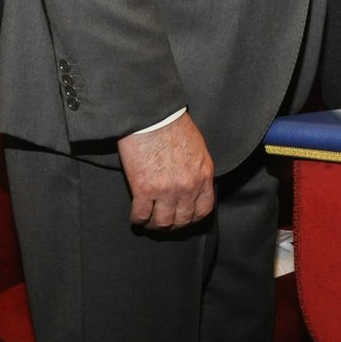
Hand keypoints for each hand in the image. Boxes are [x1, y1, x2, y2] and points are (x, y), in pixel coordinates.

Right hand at [117, 112, 214, 229]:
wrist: (152, 115)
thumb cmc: (173, 125)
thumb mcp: (197, 148)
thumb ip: (196, 170)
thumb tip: (192, 185)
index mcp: (204, 175)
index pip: (204, 210)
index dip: (192, 218)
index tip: (184, 218)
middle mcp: (188, 187)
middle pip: (182, 220)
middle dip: (173, 225)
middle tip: (163, 222)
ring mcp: (166, 190)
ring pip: (162, 223)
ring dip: (154, 225)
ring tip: (149, 221)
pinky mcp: (144, 189)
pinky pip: (141, 215)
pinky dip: (138, 219)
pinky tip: (136, 216)